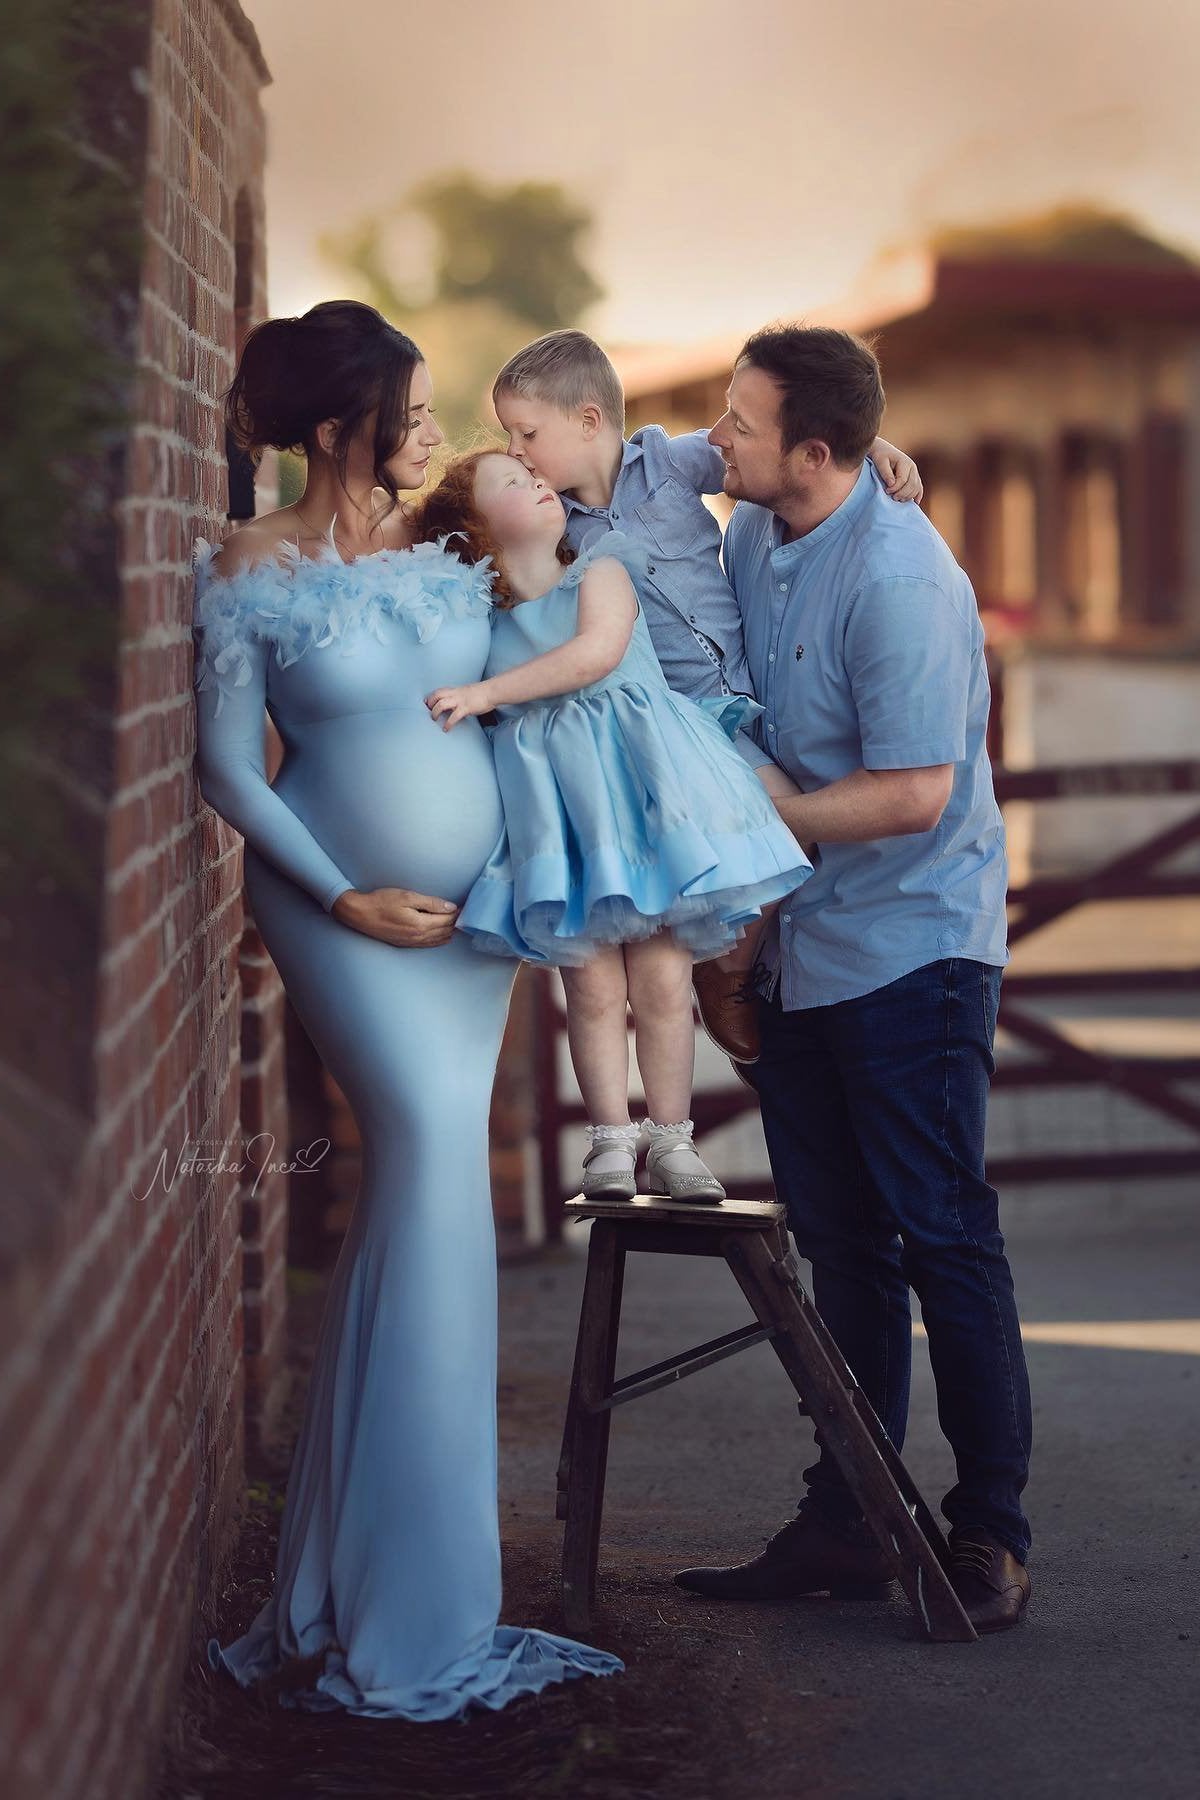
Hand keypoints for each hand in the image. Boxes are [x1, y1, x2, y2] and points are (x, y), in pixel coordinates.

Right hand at [332, 886, 459, 946]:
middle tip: (466, 913)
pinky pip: (429, 944)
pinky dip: (439, 939)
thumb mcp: (407, 896)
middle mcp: (418, 936)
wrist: (359, 914)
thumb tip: (451, 907)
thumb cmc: (381, 902)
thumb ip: (431, 903)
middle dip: (457, 922)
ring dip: (450, 931)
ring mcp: (412, 942)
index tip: (467, 906)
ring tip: (458, 923)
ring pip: (439, 939)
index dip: (458, 913)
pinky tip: (444, 935)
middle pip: (445, 930)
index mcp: (420, 924)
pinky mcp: (406, 944)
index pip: (447, 919)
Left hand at [425, 682, 491, 730]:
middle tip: (429, 712)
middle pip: (437, 695)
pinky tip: (446, 729)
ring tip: (434, 720)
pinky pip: (453, 717)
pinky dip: (448, 724)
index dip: (431, 697)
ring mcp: (460, 700)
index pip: (439, 691)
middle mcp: (456, 694)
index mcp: (456, 690)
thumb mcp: (468, 692)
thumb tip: (456, 705)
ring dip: (435, 713)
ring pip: (441, 704)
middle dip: (430, 704)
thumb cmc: (483, 693)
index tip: (426, 703)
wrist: (492, 691)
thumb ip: (460, 697)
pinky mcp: (466, 708)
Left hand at [871, 437, 923, 503]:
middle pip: (911, 485)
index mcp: (905, 462)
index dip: (895, 488)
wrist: (884, 451)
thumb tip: (892, 484)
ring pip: (916, 488)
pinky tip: (915, 502)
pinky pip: (919, 488)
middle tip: (893, 498)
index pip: (903, 479)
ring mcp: (915, 473)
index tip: (886, 491)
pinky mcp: (914, 477)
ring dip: (908, 496)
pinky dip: (917, 495)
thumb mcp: (880, 462)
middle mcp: (913, 467)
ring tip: (897, 499)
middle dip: (902, 493)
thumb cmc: (881, 456)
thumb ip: (886, 473)